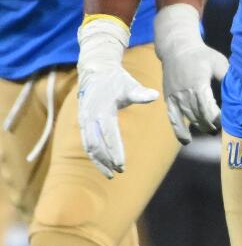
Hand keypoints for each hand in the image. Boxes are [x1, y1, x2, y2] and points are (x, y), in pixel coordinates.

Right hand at [75, 17, 158, 176]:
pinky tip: (102, 164)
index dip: (114, 151)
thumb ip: (140, 93)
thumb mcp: (129, 85)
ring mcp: (84, 120)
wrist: (96, 71)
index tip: (122, 165)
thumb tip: (154, 95)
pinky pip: (87, 141)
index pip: (108, 135)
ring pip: (89, 145)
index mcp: (102, 109)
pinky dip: (94, 154)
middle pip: (96, 144)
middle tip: (118, 172)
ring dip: (98, 161)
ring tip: (110, 174)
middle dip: (106, 160)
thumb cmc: (117, 81)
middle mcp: (90, 116)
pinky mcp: (82, 122)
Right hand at [151, 3, 226, 143]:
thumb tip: (241, 91)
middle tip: (224, 129)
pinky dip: (179, 131)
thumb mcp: (218, 62)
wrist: (177, 49)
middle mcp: (184, 94)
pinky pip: (172, 118)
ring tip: (212, 131)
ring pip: (189, 119)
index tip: (229, 122)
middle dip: (212, 125)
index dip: (219, 119)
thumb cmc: (202, 55)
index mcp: (198, 85)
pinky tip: (186, 141)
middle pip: (199, 117)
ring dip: (201, 127)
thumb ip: (227, 77)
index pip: (209, 109)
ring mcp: (175, 98)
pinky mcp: (168, 99)